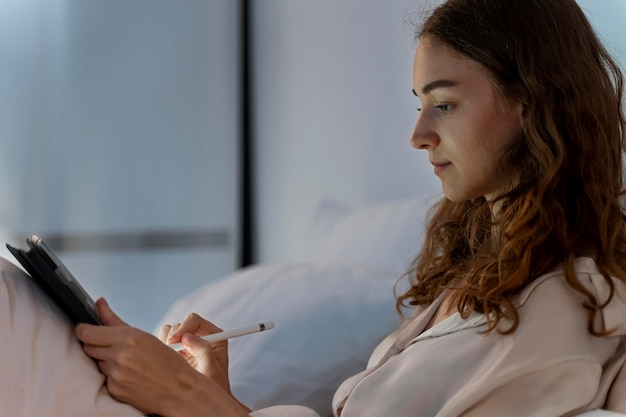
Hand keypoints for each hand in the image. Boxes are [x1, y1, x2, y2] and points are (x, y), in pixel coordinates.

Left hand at [76, 298, 248, 416]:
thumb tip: (99, 303)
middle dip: (96, 345)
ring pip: (96, 363)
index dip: (83, 330)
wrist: (180, 390)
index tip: (84, 329)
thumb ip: (115, 320)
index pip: (87, 332)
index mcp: (128, 337)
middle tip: (111, 346)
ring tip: (127, 362)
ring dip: (105, 361)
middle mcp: (120, 355)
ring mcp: (116, 375)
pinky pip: (104, 379)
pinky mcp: (115, 390)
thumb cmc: (166, 361)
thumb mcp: (143, 336)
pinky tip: (128, 375)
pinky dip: (112, 376)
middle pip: (88, 347)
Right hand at [159, 313, 231, 395]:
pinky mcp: (176, 352)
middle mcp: (200, 337)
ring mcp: (187, 344)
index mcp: (214, 337)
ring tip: (170, 359)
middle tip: (169, 352)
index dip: (183, 327)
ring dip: (165, 343)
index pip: (195, 321)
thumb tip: (188, 337)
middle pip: (179, 325)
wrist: (206, 401)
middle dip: (172, 337)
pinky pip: (161, 343)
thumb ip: (204, 351)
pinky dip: (160, 349)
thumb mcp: (212, 370)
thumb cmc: (214, 387)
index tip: (174, 341)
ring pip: (168, 332)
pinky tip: (165, 362)